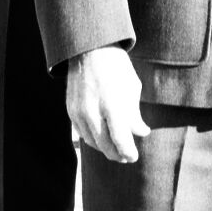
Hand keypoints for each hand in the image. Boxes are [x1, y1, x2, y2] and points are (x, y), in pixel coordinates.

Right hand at [66, 46, 148, 163]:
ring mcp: (78, 112)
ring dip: (104, 149)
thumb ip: (134, 114)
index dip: (127, 151)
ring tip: (116, 151)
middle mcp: (92, 111)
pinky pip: (81, 133)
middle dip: (116, 154)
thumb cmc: (117, 69)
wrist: (89, 52)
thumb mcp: (132, 88)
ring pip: (91, 141)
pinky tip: (102, 140)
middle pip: (104, 144)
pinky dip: (92, 140)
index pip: (120, 138)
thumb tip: (141, 133)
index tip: (134, 157)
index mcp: (112, 104)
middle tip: (127, 158)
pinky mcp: (70, 111)